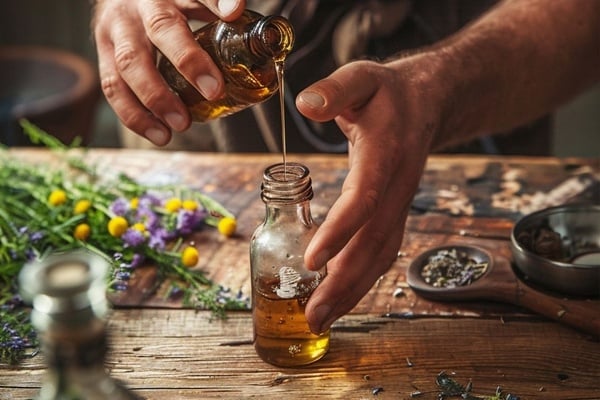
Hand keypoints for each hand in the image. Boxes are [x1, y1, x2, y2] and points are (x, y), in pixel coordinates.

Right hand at [92, 0, 245, 144]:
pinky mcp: (103, 53)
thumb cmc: (164, 1)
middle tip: (213, 91)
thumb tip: (237, 13)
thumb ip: (214, 4)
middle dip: (187, 60)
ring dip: (155, 98)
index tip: (233, 14)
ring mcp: (116, 29)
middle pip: (160, 28)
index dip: (215, 2)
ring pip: (128, 63)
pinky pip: (113, 86)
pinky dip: (135, 115)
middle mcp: (139, 5)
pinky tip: (157, 134)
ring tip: (180, 125)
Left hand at [296, 57, 442, 333]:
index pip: (363, 199)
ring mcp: (398, 205)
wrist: (429, 105)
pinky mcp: (393, 213)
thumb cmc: (388, 92)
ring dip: (352, 291)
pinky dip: (361, 280)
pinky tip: (339, 298)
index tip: (312, 260)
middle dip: (344, 282)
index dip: (340, 231)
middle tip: (313, 315)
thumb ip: (336, 89)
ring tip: (320, 319)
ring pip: (380, 255)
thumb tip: (305, 104)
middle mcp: (396, 188)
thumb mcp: (362, 77)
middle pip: (374, 243)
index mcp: (385, 154)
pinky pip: (380, 253)